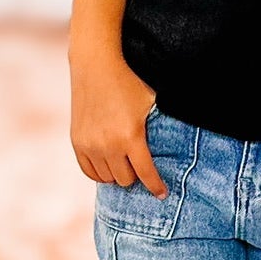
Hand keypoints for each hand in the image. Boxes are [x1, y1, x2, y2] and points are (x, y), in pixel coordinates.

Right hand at [69, 50, 165, 196]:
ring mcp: (90, 145)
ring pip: (106, 178)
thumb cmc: (129, 81)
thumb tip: (183, 145)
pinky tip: (109, 164)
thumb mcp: (152, 103)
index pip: (145, 174)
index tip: (162, 194)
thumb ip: (161, 128)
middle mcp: (108, 145)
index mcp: (130, 136)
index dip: (156, 187)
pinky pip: (89, 171)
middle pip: (125, 180)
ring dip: (117, 173)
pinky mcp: (77, 141)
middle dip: (134, 176)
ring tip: (124, 163)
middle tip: (139, 166)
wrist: (96, 64)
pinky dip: (100, 172)